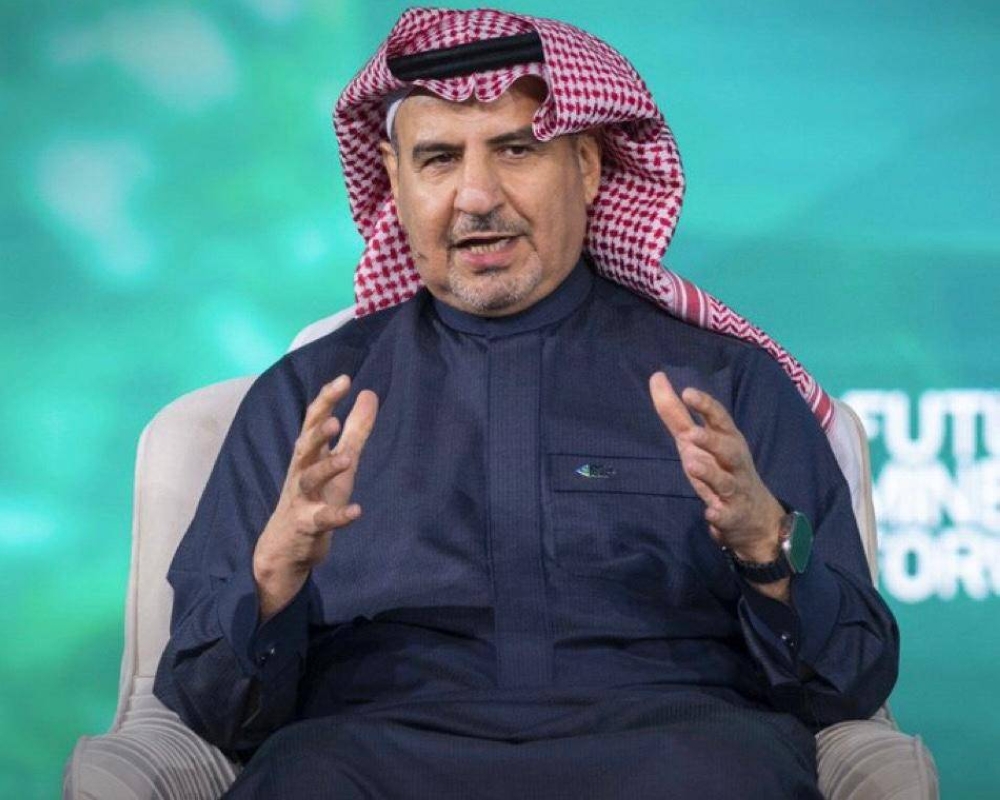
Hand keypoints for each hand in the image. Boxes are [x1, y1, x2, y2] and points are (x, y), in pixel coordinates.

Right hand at [253, 374, 378, 618]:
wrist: (285, 546)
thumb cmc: (314, 495)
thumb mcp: (338, 460)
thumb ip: (355, 429)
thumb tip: (369, 393)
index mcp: (309, 453)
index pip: (314, 420)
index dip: (327, 400)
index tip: (344, 379)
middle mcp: (301, 471)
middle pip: (305, 446)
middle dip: (318, 433)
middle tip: (334, 421)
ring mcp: (302, 498)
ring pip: (309, 480)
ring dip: (326, 469)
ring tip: (348, 460)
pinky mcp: (308, 525)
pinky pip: (322, 519)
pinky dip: (338, 515)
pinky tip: (357, 511)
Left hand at [648, 371, 783, 563]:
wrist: (754, 517)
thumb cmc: (719, 468)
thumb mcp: (696, 441)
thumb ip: (676, 413)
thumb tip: (656, 377)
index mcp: (727, 440)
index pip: (720, 419)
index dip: (706, 406)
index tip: (687, 392)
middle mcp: (734, 463)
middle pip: (729, 449)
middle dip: (712, 440)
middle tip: (691, 434)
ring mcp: (735, 490)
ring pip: (727, 481)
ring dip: (711, 474)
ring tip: (692, 464)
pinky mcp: (732, 516)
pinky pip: (726, 515)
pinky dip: (719, 514)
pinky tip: (710, 512)